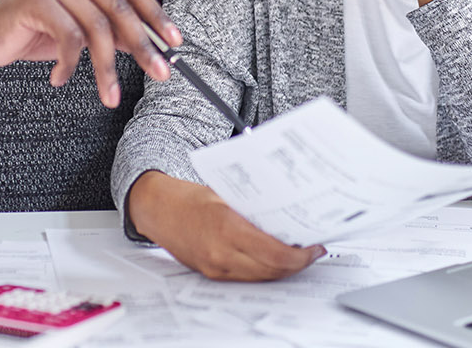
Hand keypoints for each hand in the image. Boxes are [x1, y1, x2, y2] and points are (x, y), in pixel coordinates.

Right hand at [0, 0, 180, 106]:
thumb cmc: (33, 32)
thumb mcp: (79, 30)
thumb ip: (111, 29)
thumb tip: (153, 45)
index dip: (156, 15)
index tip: (175, 42)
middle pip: (119, 6)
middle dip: (142, 44)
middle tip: (159, 73)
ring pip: (96, 26)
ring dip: (106, 68)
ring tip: (109, 96)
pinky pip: (69, 36)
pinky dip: (70, 64)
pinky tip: (60, 78)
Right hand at [127, 170, 324, 280]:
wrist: (157, 209)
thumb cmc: (187, 198)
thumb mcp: (224, 194)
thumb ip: (253, 208)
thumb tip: (285, 215)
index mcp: (226, 228)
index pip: (274, 253)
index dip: (300, 255)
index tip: (313, 247)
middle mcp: (221, 254)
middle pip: (272, 270)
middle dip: (296, 263)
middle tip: (311, 252)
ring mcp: (216, 267)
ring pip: (261, 277)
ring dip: (282, 269)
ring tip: (296, 256)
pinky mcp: (212, 273)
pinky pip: (246, 278)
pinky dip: (264, 270)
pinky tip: (273, 259)